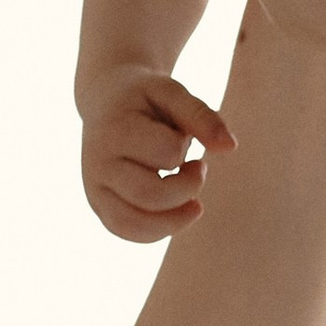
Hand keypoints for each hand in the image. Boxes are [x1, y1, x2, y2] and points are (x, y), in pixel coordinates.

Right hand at [80, 65, 235, 241]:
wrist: (106, 101)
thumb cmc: (146, 98)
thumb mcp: (171, 93)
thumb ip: (201, 116)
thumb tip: (230, 147)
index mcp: (115, 129)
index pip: (166, 155)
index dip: (186, 149)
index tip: (187, 138)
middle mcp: (98, 163)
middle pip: (150, 196)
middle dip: (188, 188)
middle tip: (199, 168)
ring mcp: (94, 188)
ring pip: (134, 224)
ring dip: (175, 217)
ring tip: (191, 199)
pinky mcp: (99, 205)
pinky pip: (128, 232)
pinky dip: (159, 229)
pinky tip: (176, 210)